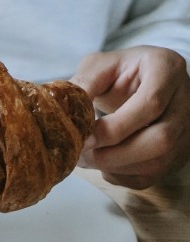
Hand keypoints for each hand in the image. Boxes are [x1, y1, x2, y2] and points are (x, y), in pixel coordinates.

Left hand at [71, 46, 189, 188]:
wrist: (143, 82)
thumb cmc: (120, 72)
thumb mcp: (100, 65)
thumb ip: (84, 83)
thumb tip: (63, 110)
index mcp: (167, 70)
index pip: (150, 104)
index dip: (115, 127)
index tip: (84, 137)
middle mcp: (186, 101)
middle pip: (160, 139)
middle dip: (113, 153)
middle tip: (80, 153)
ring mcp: (185, 130)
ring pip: (157, 161)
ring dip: (114, 166)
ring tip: (84, 158)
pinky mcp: (177, 153)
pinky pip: (151, 176)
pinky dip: (120, 176)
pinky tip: (102, 163)